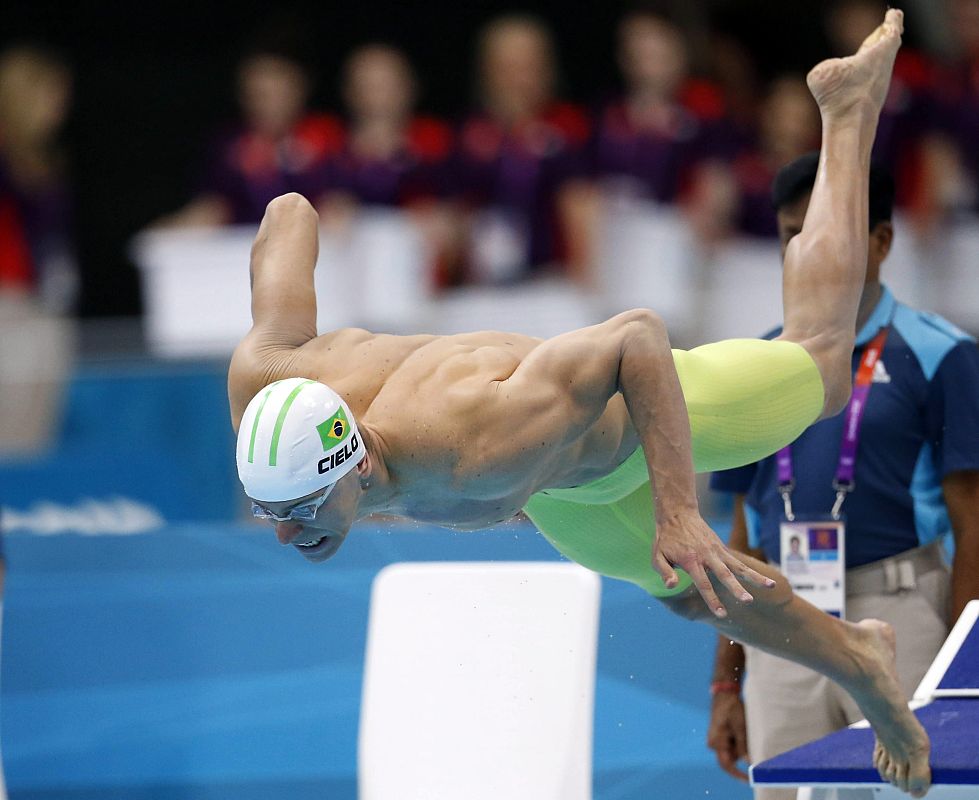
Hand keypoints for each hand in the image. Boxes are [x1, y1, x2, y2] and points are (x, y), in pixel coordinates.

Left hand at [653, 510, 774, 615]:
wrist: (678, 514)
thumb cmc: (666, 538)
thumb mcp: (657, 556)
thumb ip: (665, 572)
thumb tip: (671, 586)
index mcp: (691, 561)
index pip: (704, 584)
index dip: (712, 599)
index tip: (722, 613)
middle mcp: (707, 556)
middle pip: (725, 575)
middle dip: (736, 589)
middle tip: (748, 601)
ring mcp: (717, 551)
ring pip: (738, 566)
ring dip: (755, 577)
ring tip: (771, 586)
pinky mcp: (722, 548)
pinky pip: (738, 561)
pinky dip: (752, 570)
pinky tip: (766, 580)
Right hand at [707, 691, 749, 780]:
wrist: (725, 694)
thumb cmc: (732, 708)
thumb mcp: (740, 726)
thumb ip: (743, 745)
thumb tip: (748, 763)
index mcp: (716, 742)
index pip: (727, 765)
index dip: (738, 774)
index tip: (749, 779)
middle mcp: (714, 743)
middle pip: (731, 758)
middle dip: (743, 755)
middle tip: (754, 747)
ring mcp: (717, 739)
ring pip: (733, 751)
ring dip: (743, 746)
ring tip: (746, 730)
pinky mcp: (721, 735)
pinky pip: (732, 744)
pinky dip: (740, 742)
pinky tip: (743, 728)